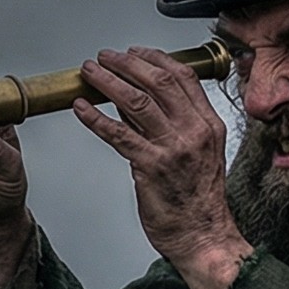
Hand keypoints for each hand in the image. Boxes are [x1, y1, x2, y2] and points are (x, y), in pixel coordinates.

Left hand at [75, 47, 252, 288]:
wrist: (203, 236)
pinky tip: (80, 108)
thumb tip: (135, 102)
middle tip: (105, 56)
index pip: (183, 77)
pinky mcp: (150, 167)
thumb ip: (169, 125)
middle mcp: (194, 131)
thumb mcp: (196, 154)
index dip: (155, 58)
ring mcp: (173, 148)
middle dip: (127, 63)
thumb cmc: (197, 200)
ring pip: (136, 101)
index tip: (134, 51)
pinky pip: (118, 135)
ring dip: (107, 82)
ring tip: (89, 72)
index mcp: (208, 125)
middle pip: (158, 81)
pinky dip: (95, 118)